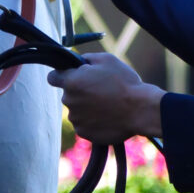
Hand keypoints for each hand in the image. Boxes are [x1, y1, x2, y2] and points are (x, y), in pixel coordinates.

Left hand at [47, 53, 164, 142]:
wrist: (141, 110)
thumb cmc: (124, 82)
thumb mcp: (106, 60)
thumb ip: (86, 59)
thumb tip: (77, 61)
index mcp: (71, 81)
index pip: (52, 77)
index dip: (60, 76)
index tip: (70, 77)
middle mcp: (69, 101)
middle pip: (68, 94)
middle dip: (79, 92)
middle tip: (100, 90)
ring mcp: (76, 119)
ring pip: (76, 110)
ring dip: (86, 107)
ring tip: (107, 105)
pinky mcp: (85, 133)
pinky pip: (84, 124)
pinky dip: (92, 121)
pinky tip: (107, 117)